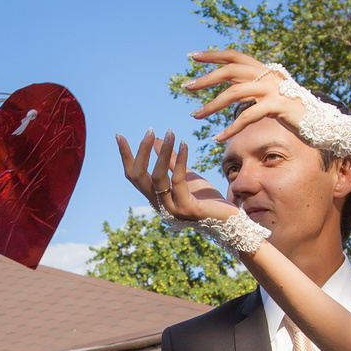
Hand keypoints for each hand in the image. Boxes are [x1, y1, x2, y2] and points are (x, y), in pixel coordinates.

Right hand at [116, 131, 238, 225]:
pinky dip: (180, 160)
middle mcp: (159, 205)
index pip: (134, 176)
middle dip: (142, 152)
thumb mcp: (187, 176)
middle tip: (150, 131)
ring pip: (157, 177)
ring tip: (170, 133)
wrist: (230, 219)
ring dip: (163, 152)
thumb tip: (156, 140)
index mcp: (156, 198)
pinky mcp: (187, 209)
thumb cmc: (208, 199)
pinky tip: (184, 144)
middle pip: (139, 177)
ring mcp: (172, 209)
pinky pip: (178, 180)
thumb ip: (171, 161)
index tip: (120, 136)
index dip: (126, 156)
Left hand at [181, 49, 310, 140]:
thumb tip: (233, 82)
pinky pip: (248, 116)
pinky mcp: (279, 106)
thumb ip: (253, 87)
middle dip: (206, 78)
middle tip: (186, 86)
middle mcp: (269, 75)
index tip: (192, 56)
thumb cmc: (296, 113)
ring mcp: (274, 89)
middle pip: (230, 71)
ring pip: (235, 93)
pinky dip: (231, 128)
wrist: (325, 125)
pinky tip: (218, 138)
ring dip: (212, 105)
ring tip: (195, 115)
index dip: (213, 55)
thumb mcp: (272, 95)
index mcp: (266, 70)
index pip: (235, 56)